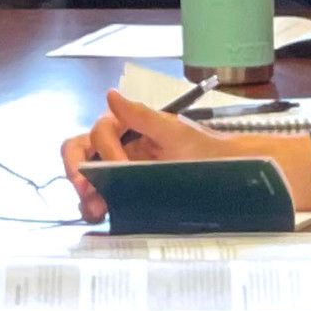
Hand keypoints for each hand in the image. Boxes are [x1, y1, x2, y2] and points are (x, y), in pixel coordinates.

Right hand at [58, 92, 310, 221]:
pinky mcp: (128, 195)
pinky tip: (102, 214)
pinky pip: (102, 198)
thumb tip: (111, 96)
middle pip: (82, 152)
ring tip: (94, 209)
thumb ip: (142, 116)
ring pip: (88, 177)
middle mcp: (121, 147)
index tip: (117, 168)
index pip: (98, 132)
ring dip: (84, 192)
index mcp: (129, 128)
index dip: (102, 150)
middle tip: (87, 191)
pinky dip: (96, 206)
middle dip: (79, 170)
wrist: (231, 178)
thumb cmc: (207, 152)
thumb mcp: (175, 133)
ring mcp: (122, 172)